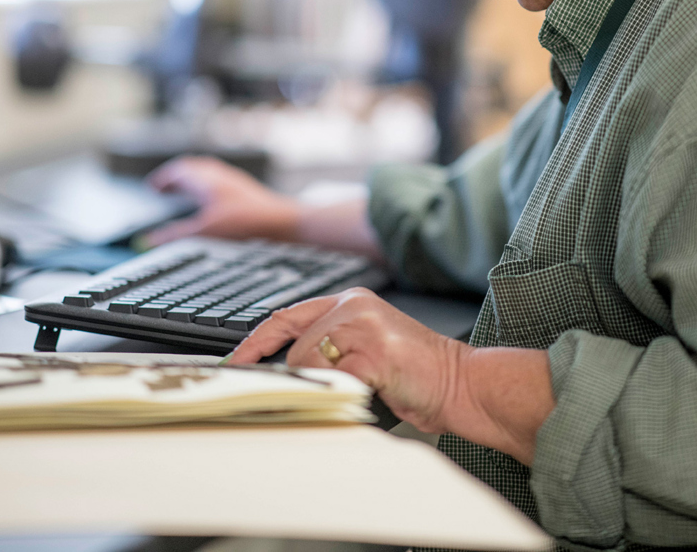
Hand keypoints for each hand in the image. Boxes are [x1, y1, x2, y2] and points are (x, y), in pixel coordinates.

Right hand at [143, 155, 300, 245]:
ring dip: (191, 181)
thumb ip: (175, 236)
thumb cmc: (247, 223)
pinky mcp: (245, 191)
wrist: (283, 221)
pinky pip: (219, 182)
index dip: (163, 179)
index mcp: (206, 180)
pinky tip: (212, 204)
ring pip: (206, 174)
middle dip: (175, 178)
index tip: (153, 187)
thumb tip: (148, 240)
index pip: (178, 171)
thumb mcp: (205, 232)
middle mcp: (219, 175)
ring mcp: (233, 181)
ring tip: (183, 194)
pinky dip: (206, 188)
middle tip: (163, 189)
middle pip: (192, 170)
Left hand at [227, 288, 555, 462]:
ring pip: (310, 362)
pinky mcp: (373, 349)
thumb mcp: (364, 354)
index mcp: (350, 301)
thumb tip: (282, 375)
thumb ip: (328, 352)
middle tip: (318, 394)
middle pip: (296, 346)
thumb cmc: (415, 376)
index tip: (235, 363)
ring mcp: (364, 324)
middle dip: (301, 378)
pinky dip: (345, 393)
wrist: (461, 383)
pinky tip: (370, 391)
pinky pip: (335, 378)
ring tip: (363, 390)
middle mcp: (354, 305)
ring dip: (328, 387)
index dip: (256, 342)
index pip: (287, 316)